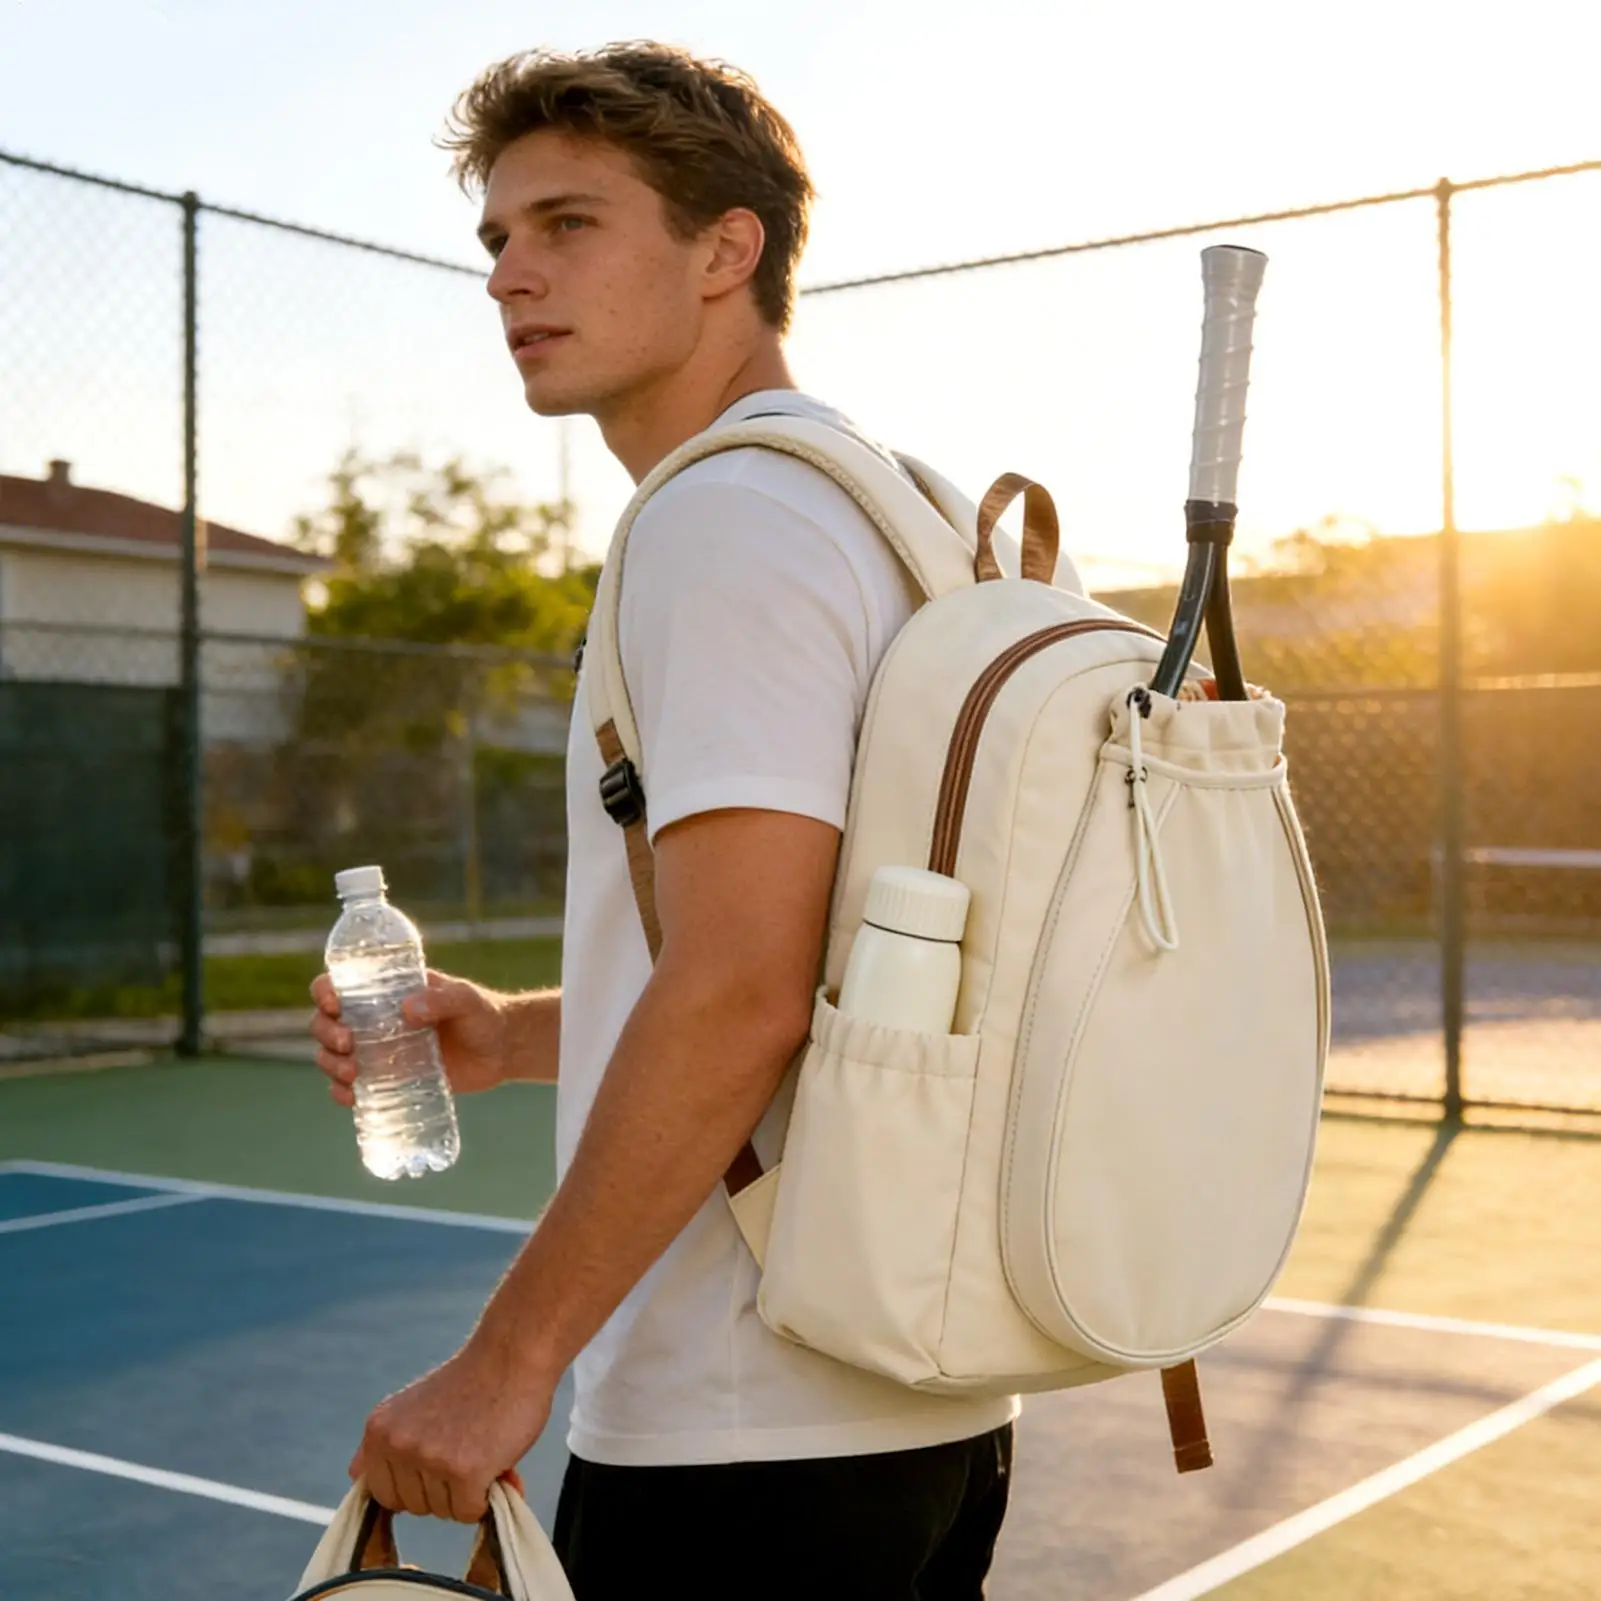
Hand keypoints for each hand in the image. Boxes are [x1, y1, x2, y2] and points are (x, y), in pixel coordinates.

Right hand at [310, 969, 508, 1107]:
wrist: (501, 1051)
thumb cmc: (483, 1015)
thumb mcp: (467, 1000)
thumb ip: (444, 999)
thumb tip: (408, 1007)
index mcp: (387, 992)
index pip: (342, 984)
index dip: (325, 991)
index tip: (334, 1003)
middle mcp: (374, 1020)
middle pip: (325, 1022)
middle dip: (325, 1032)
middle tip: (348, 1043)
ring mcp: (377, 1051)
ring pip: (331, 1055)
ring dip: (330, 1063)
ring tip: (354, 1072)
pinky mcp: (387, 1079)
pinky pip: (350, 1086)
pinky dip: (341, 1092)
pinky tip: (350, 1096)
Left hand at [351, 1337, 555, 1521]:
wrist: (512, 1353)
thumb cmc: (470, 1382)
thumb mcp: (413, 1406)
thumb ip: (386, 1443)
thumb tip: (353, 1475)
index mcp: (379, 1430)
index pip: (383, 1493)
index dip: (416, 1484)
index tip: (439, 1460)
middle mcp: (397, 1445)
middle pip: (413, 1507)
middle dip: (442, 1489)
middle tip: (467, 1448)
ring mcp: (429, 1459)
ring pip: (442, 1512)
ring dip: (466, 1492)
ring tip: (482, 1449)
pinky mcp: (463, 1472)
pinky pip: (468, 1513)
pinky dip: (486, 1498)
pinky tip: (494, 1464)